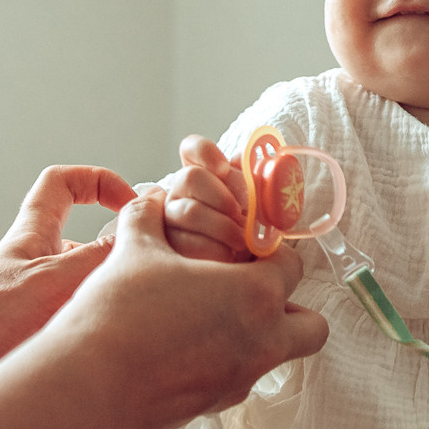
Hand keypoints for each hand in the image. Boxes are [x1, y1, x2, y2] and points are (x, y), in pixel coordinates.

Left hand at [0, 165, 136, 421]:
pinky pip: (78, 338)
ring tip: (143, 332)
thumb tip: (148, 231)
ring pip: (87, 296)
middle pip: (85, 247)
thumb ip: (103, 256)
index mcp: (32, 238)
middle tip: (155, 277)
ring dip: (113, 308)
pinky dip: (99, 348)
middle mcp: (33, 270)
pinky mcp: (31, 348)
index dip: (99, 181)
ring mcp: (32, 311)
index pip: (63, 184)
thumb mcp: (54, 280)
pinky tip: (120, 369)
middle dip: (122, 260)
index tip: (133, 204)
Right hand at [56, 190, 325, 428]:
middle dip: (290, 306)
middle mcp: (263, 342)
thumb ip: (148, 217)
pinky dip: (226, 362)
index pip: (292, 265)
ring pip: (276, 356)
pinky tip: (182, 348)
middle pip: (311, 326)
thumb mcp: (134, 249)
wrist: (88, 386)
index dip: (270, 251)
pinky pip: (238, 379)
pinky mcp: (213, 407)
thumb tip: (150, 200)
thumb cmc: (119, 313)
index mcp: (257, 294)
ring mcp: (241, 380)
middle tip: (247, 288)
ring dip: (257, 335)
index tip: (244, 245)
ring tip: (209, 317)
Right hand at [153, 134, 255, 261]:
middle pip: (190, 176)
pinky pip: (188, 243)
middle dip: (224, 194)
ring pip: (190, 211)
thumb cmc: (250, 237)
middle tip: (245, 213)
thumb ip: (256, 184)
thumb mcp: (259, 209)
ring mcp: (170, 222)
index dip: (206, 152)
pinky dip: (216, 251)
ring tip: (243, 242)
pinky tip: (229, 258)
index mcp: (204, 178)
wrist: (243, 278)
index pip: (193, 150)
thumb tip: (257, 165)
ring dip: (223, 226)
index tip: (224, 167)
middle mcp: (181, 195)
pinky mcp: (169, 250)